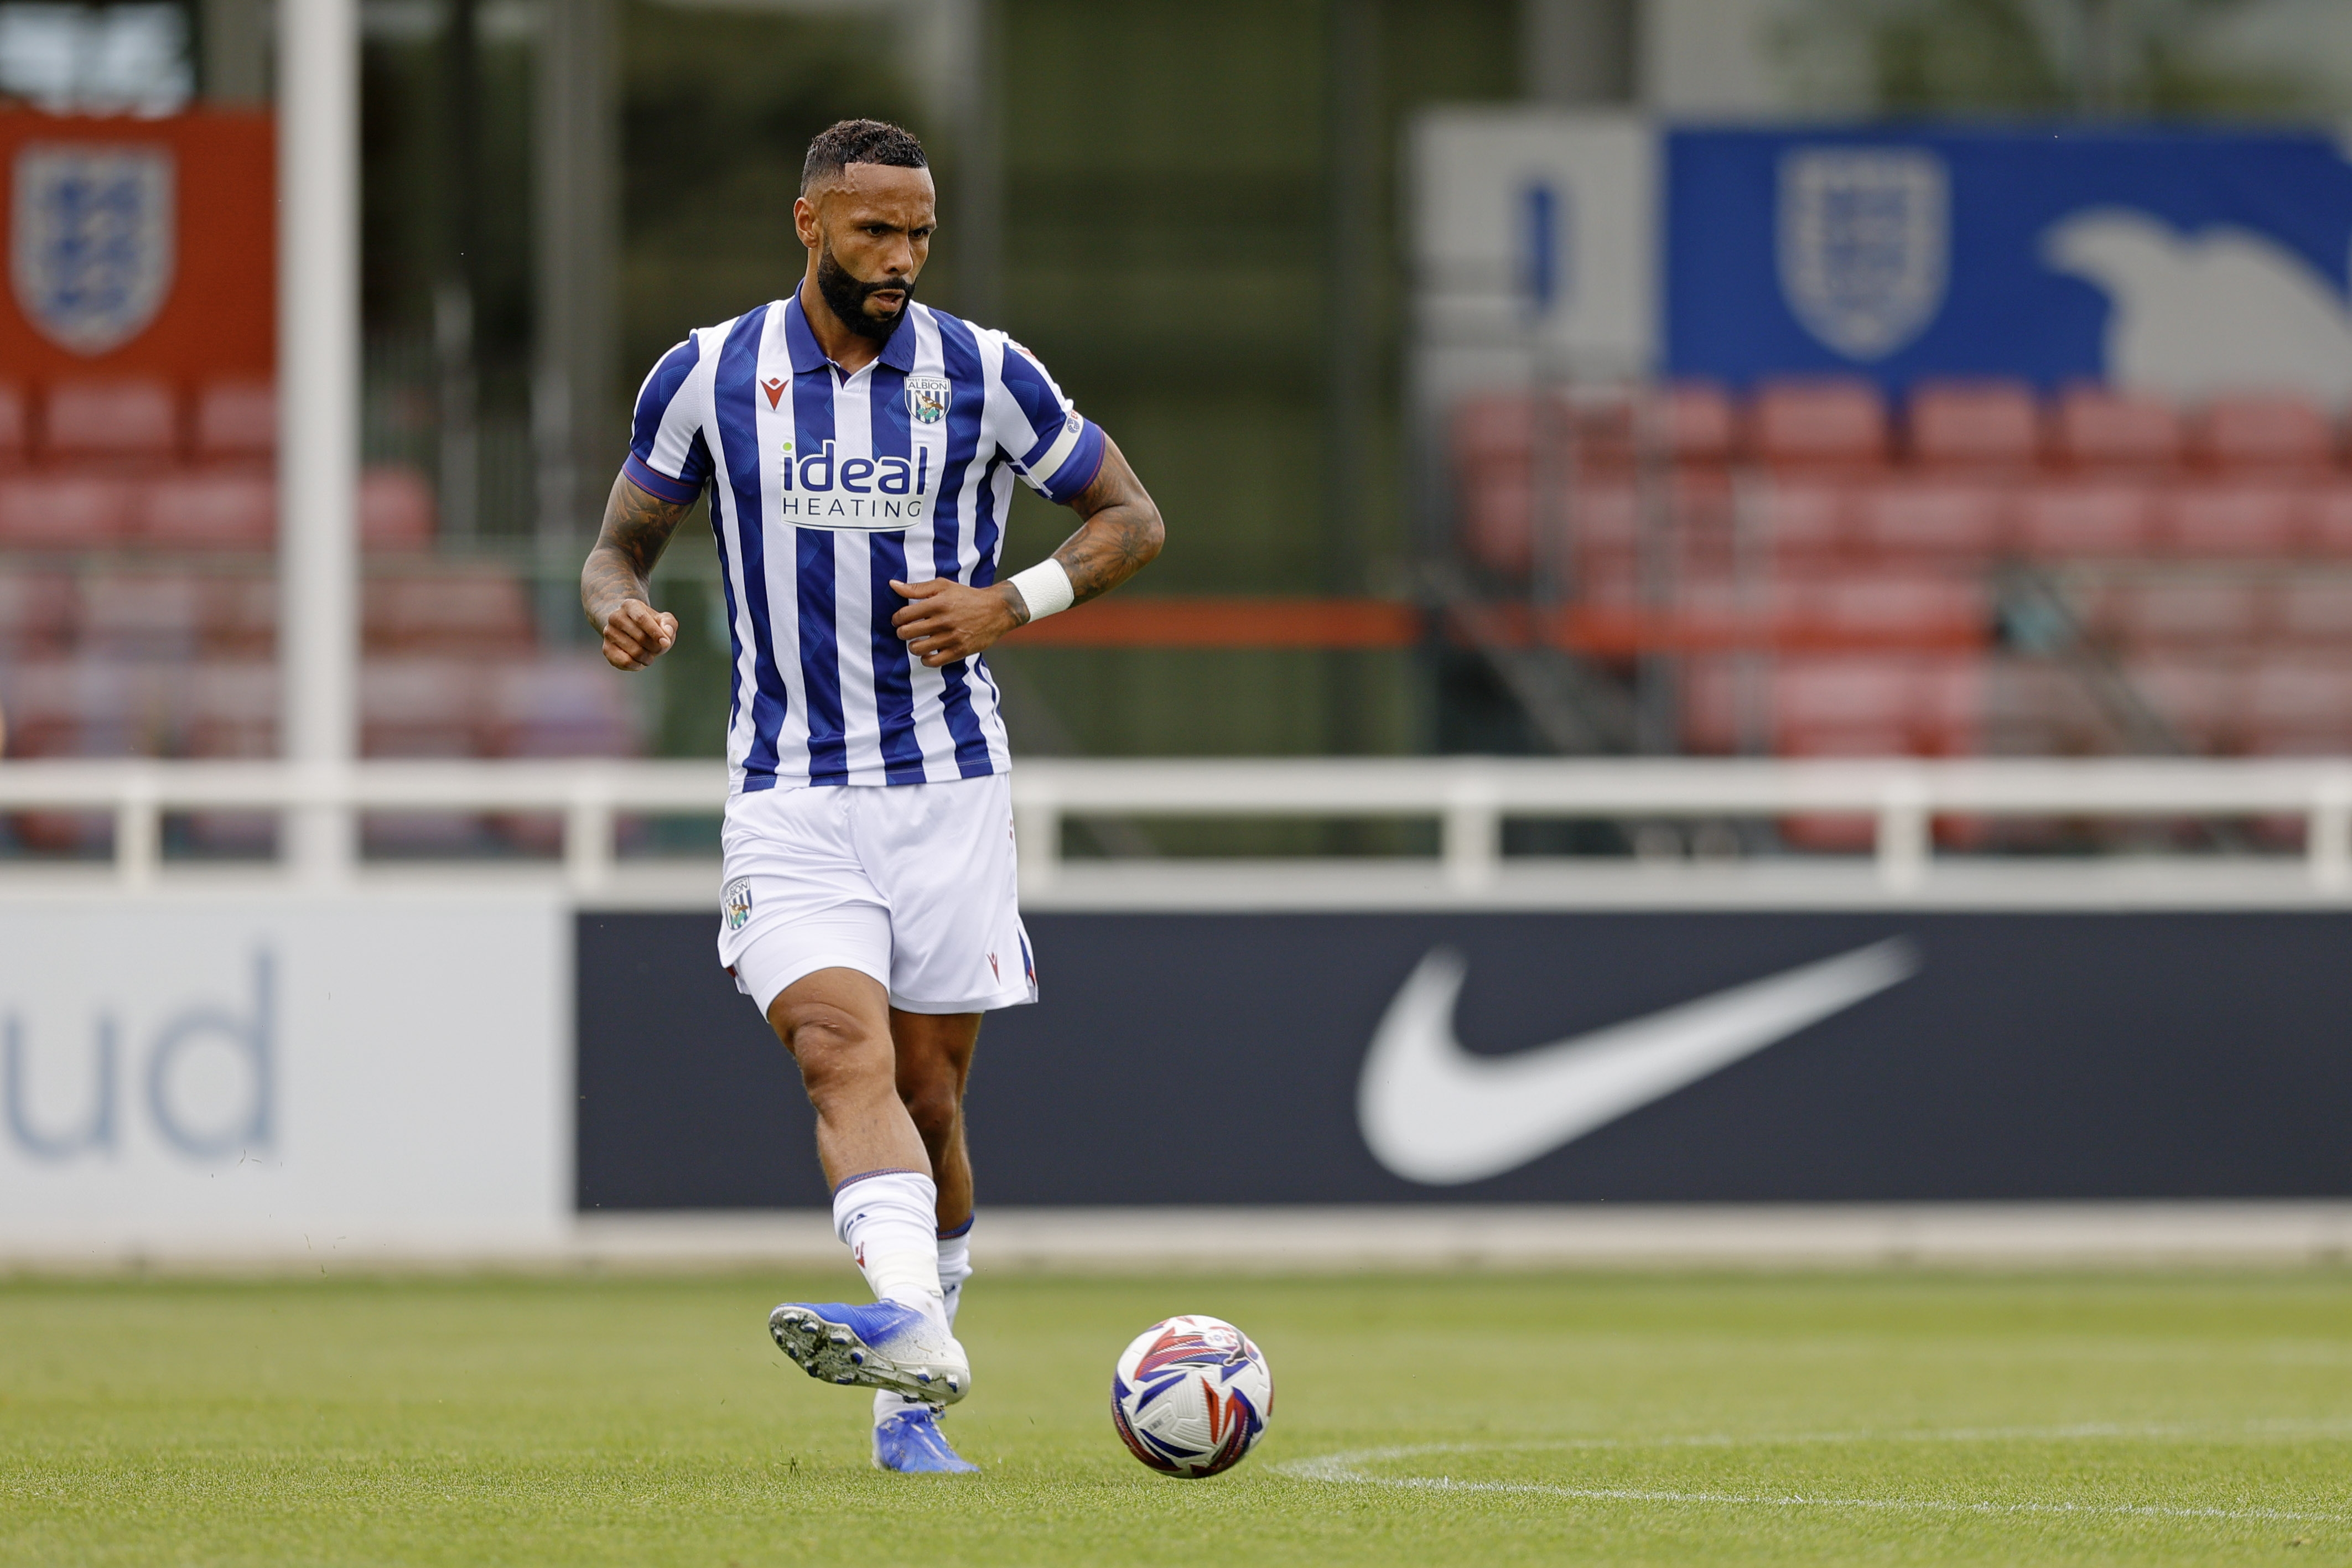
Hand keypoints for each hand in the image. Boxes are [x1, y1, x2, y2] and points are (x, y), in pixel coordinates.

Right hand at [600, 598, 677, 670]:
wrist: (629, 629)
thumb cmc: (650, 624)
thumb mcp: (663, 620)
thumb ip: (669, 624)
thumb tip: (667, 633)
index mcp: (630, 606)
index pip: (641, 619)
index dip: (655, 632)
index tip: (666, 643)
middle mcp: (615, 617)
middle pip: (640, 637)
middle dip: (656, 647)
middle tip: (660, 649)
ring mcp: (609, 633)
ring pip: (634, 652)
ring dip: (648, 658)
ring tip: (650, 654)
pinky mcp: (606, 649)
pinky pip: (625, 662)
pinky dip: (637, 665)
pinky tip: (640, 661)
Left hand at [890, 577, 1020, 666]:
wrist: (996, 610)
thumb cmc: (967, 596)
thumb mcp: (943, 586)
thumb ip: (917, 587)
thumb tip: (892, 584)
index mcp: (937, 603)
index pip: (904, 615)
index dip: (896, 619)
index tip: (899, 620)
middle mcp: (943, 621)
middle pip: (907, 632)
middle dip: (901, 632)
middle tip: (905, 631)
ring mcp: (952, 637)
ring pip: (917, 648)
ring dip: (912, 646)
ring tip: (917, 641)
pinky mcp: (959, 651)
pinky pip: (933, 662)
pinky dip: (925, 659)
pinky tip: (928, 652)